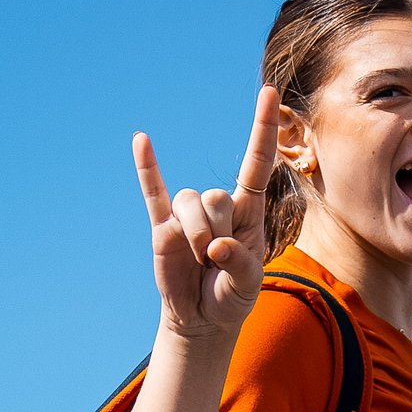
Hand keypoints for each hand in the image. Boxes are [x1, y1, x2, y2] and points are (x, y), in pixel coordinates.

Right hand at [134, 85, 279, 336]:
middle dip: (217, 232)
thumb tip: (215, 246)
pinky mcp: (163, 228)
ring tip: (199, 261)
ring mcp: (188, 215)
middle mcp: (218, 206)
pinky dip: (148, 169)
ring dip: (195, 236)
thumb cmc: (232, 297)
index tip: (270, 91)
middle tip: (217, 262)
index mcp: (248, 212)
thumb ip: (240, 264)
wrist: (202, 319)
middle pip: (216, 196)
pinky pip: (154, 193)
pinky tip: (141, 141)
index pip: (257, 162)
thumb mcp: (247, 286)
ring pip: (189, 203)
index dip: (263, 128)